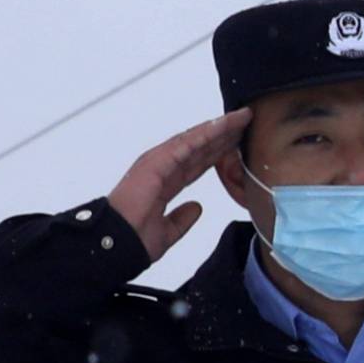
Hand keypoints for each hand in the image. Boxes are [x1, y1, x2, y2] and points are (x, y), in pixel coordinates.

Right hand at [109, 111, 247, 256]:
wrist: (117, 246)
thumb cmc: (135, 239)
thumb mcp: (168, 231)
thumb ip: (182, 218)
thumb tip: (197, 207)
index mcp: (166, 182)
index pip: (198, 162)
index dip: (219, 151)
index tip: (240, 141)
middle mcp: (163, 168)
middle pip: (200, 147)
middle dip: (224, 134)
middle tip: (247, 120)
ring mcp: (158, 162)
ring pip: (195, 140)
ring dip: (218, 128)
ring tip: (241, 116)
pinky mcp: (156, 163)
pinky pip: (185, 145)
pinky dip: (204, 134)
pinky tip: (223, 125)